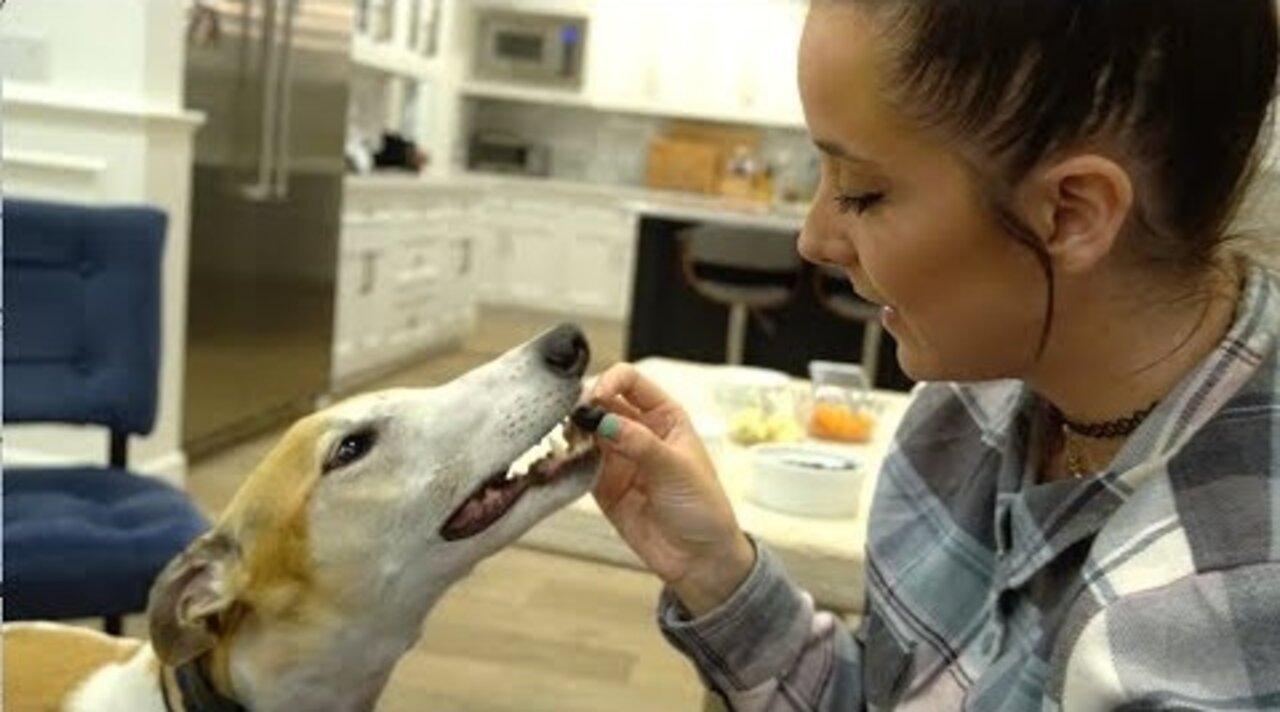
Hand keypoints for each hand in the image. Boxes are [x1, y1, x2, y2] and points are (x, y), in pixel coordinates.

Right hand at [585, 363, 755, 615]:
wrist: (699, 559)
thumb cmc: (703, 508)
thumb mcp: (676, 470)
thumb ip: (639, 443)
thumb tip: (603, 420)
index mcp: (664, 416)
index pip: (630, 382)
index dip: (610, 382)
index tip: (595, 399)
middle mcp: (638, 431)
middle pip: (601, 404)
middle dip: (583, 408)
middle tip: (570, 421)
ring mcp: (618, 457)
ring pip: (585, 433)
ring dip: (570, 434)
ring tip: (560, 443)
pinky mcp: (601, 485)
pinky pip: (577, 465)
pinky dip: (564, 462)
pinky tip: (557, 462)